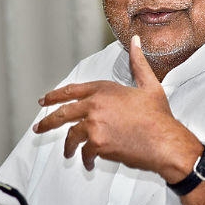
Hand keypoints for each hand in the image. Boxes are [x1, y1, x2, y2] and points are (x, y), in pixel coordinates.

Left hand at [34, 36, 202, 182]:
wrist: (165, 141)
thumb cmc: (158, 116)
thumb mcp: (149, 84)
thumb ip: (138, 62)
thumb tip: (135, 41)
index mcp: (104, 89)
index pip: (72, 90)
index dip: (55, 95)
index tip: (44, 100)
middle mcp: (95, 105)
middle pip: (63, 113)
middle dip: (48, 121)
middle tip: (39, 127)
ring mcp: (94, 125)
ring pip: (71, 135)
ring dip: (67, 146)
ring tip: (67, 152)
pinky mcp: (97, 144)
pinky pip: (84, 153)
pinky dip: (85, 159)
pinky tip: (88, 163)